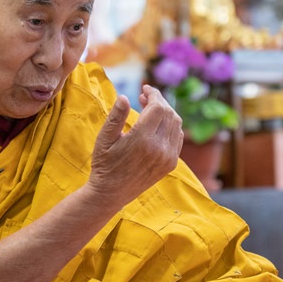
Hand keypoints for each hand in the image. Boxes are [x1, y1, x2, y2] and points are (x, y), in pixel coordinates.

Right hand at [87, 85, 182, 204]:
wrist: (111, 193)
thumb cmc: (104, 163)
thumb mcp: (104, 138)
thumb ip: (116, 116)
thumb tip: (125, 97)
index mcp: (142, 139)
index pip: (158, 107)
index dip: (153, 94)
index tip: (144, 88)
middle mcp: (159, 148)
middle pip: (169, 113)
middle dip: (159, 101)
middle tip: (145, 97)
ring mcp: (167, 157)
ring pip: (176, 124)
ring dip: (166, 112)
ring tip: (150, 108)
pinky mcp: (170, 164)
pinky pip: (177, 138)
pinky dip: (171, 126)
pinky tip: (158, 124)